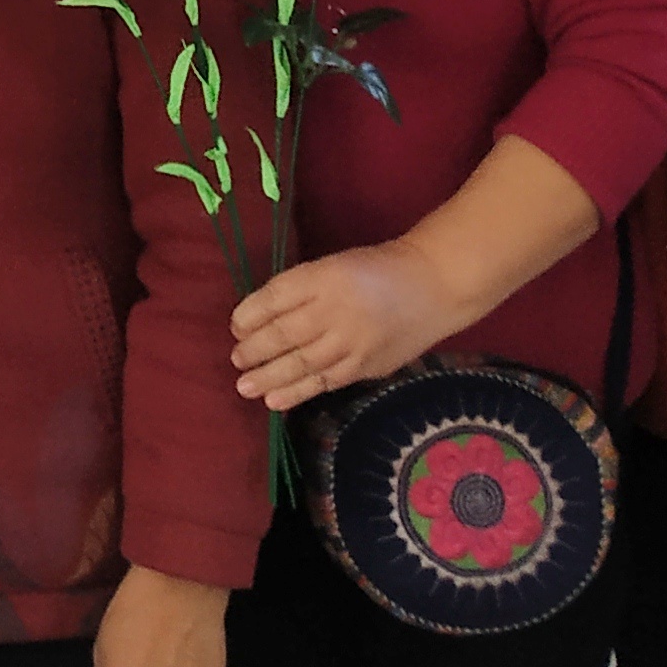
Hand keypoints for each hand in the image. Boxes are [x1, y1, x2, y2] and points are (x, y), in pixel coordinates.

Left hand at [231, 240, 465, 409]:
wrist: (432, 285)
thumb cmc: (374, 271)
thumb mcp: (332, 266)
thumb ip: (300, 290)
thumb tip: (260, 318)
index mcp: (323, 276)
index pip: (276, 297)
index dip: (250, 314)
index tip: (234, 327)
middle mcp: (335, 309)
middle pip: (286, 333)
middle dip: (255, 350)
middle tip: (236, 360)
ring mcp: (352, 341)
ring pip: (303, 363)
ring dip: (270, 377)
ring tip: (244, 387)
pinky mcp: (367, 366)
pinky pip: (326, 381)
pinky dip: (299, 392)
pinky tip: (276, 400)